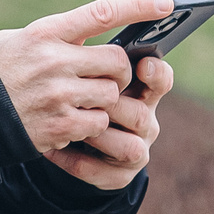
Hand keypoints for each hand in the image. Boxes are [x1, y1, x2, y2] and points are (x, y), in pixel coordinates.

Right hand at [0, 0, 174, 189]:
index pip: (101, 13)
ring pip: (112, 94)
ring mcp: (58, 94)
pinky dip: (91, 124)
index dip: (138, 6)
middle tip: (109, 77)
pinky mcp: (59, 124)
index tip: (167, 3)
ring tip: (81, 101)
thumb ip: (55, 35)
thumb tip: (96, 31)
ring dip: (105, 100)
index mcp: (45, 33)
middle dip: (119, 72)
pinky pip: (98, 122)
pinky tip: (69, 121)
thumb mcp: (18, 40)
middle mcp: (53, 60)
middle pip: (116, 62)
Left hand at [51, 53, 174, 188]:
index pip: (161, 79)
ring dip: (99, 135)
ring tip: (70, 125)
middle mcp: (145, 120)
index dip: (157, 73)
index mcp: (141, 90)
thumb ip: (89, 55)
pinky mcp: (120, 175)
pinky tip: (52, 148)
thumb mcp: (82, 70)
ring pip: (129, 146)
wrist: (66, 138)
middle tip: (88, 99)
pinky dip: (76, 161)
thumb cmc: (76, 92)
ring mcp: (136, 149)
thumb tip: (79, 37)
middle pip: (141, 113)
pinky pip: (102, 172)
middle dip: (114, 106)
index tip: (143, 64)